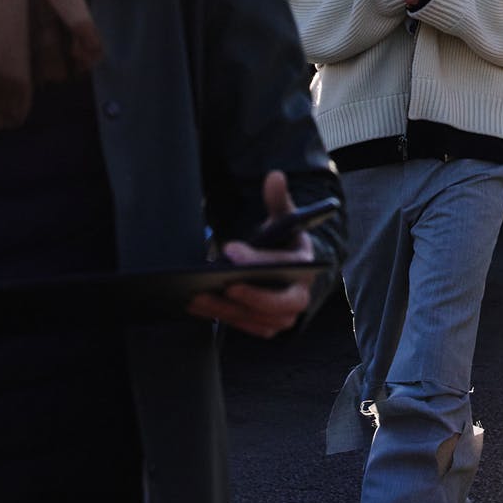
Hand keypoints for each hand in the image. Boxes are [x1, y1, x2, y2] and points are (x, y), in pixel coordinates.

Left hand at [188, 171, 315, 337]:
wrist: (290, 269)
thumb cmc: (285, 242)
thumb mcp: (284, 217)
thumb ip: (279, 199)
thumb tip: (275, 175)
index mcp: (305, 266)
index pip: (284, 266)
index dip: (258, 259)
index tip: (231, 250)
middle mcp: (299, 296)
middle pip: (276, 305)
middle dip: (246, 297)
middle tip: (217, 285)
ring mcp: (283, 316)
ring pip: (256, 318)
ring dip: (227, 310)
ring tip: (197, 296)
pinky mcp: (266, 326)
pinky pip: (244, 326)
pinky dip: (222, 318)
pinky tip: (198, 306)